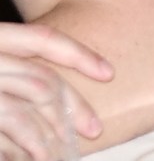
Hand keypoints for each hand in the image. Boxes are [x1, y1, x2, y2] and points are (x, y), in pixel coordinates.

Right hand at [0, 23, 113, 146]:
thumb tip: (60, 90)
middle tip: (95, 129)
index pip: (44, 38)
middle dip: (72, 107)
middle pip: (40, 80)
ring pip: (22, 114)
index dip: (79, 54)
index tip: (109, 72)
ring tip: (64, 153)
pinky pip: (2, 133)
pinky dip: (20, 149)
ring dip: (49, 135)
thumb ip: (18, 65)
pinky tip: (36, 157)